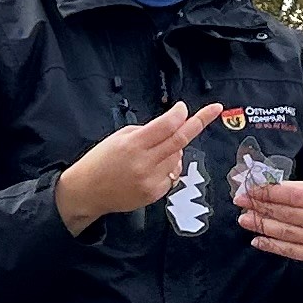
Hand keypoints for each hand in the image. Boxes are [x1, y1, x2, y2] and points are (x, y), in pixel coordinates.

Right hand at [56, 102, 215, 232]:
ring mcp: (151, 180)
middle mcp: (144, 163)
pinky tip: (150, 169)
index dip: (180, 113)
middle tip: (214, 109)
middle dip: (199, 122)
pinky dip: (168, 167)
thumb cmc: (101, 160)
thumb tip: (172, 129)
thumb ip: (147, 132)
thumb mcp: (120, 137)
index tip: (183, 107)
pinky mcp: (154, 194)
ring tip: (153, 153)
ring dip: (174, 149)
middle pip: (181, 140)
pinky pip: (172, 175)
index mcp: (134, 144)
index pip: (167, 125)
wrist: (87, 191)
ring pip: (178, 158)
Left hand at [236, 178, 302, 263]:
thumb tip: (259, 189)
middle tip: (241, 202)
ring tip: (244, 219)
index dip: (269, 192)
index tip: (250, 190)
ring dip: (261, 225)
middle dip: (261, 206)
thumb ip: (289, 190)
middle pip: (287, 213)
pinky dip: (270, 245)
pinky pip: (288, 250)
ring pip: (285, 232)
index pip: (293, 195)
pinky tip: (256, 240)